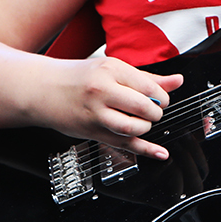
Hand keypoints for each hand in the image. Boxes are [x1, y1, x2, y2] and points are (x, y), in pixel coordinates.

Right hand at [41, 58, 184, 160]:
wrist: (43, 88)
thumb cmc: (80, 77)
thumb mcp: (112, 69)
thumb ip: (147, 78)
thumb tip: (178, 81)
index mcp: (111, 70)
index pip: (150, 87)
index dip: (161, 97)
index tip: (159, 99)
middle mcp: (102, 91)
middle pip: (144, 108)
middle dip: (155, 113)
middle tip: (152, 112)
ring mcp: (96, 113)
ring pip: (134, 128)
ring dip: (146, 128)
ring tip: (142, 121)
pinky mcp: (92, 132)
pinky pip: (123, 144)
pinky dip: (146, 151)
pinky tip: (160, 153)